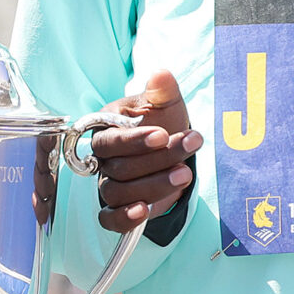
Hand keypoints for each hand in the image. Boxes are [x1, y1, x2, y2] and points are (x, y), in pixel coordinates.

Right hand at [89, 69, 202, 232]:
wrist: (171, 151)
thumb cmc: (163, 123)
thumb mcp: (166, 104)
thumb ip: (162, 91)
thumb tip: (161, 74)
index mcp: (106, 130)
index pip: (111, 140)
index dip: (135, 141)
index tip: (163, 135)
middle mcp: (103, 159)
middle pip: (120, 168)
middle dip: (159, 159)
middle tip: (191, 146)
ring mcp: (108, 185)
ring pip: (120, 192)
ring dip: (155, 186)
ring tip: (185, 174)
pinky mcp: (117, 208)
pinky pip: (110, 219)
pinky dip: (124, 218)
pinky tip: (143, 212)